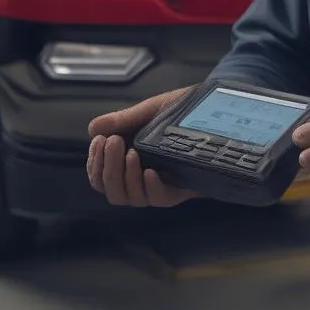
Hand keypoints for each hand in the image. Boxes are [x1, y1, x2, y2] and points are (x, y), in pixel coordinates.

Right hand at [87, 88, 200, 207]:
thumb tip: (93, 128)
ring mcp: (160, 185)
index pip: (100, 176)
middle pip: (111, 190)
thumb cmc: (182, 112)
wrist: (216, 112)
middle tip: (113, 142)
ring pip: (131, 198)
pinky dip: (151, 188)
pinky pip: (159, 199)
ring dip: (124, 177)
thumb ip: (125, 119)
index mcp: (129, 160)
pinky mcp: (181, 189)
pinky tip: (150, 172)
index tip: (99, 141)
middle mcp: (141, 177)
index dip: (95, 164)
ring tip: (131, 153)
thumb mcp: (152, 110)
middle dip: (107, 168)